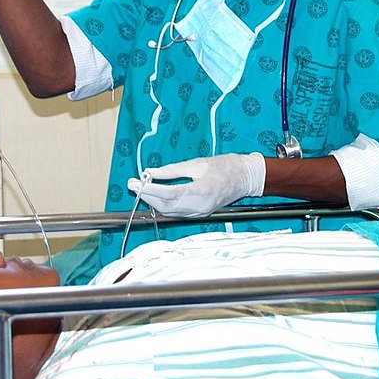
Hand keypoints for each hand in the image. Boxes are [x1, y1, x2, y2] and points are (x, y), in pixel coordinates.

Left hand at [127, 153, 264, 217]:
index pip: (167, 193)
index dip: (149, 189)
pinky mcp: (201, 214)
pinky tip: (157, 196)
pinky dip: (164, 205)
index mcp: (200, 190)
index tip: (135, 182)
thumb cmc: (223, 166)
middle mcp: (200, 206)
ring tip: (141, 189)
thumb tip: (150, 172)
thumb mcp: (196, 164)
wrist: (245, 177)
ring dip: (153, 202)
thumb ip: (171, 171)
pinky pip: (177, 213)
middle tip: (133, 184)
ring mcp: (200, 212)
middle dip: (147, 196)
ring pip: (169, 211)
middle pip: (165, 205)